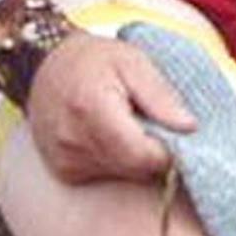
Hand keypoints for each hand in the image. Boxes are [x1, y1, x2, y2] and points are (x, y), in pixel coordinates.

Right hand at [23, 32, 195, 184]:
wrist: (46, 66)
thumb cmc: (93, 59)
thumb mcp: (133, 62)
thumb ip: (160, 96)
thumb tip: (189, 127)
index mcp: (92, 110)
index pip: (142, 155)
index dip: (169, 151)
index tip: (178, 132)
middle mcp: (74, 141)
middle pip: (135, 169)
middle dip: (155, 153)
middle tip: (156, 123)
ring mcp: (65, 160)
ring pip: (123, 175)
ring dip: (137, 157)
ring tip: (131, 124)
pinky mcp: (64, 170)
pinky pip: (106, 175)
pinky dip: (119, 160)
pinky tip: (113, 135)